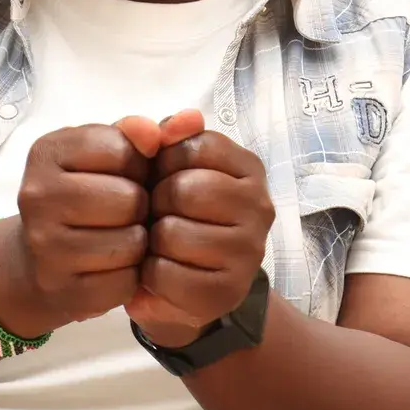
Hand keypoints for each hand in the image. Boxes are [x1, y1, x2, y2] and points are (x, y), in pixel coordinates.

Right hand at [0, 120, 156, 335]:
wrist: (41, 259)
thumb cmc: (86, 195)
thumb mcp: (106, 154)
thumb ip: (144, 132)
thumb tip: (190, 120)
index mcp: (47, 152)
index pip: (121, 148)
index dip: (137, 164)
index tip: (124, 175)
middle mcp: (37, 196)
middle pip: (128, 199)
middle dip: (140, 206)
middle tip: (127, 212)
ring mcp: (45, 246)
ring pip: (130, 242)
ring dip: (139, 242)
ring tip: (122, 237)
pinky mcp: (62, 289)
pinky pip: (125, 282)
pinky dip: (131, 276)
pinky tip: (114, 267)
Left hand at [125, 110, 276, 347]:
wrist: (180, 289)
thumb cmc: (174, 215)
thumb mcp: (166, 169)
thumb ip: (168, 136)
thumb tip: (185, 117)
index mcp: (249, 169)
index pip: (196, 145)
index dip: (164, 162)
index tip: (164, 179)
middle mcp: (260, 207)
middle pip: (185, 189)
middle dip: (156, 203)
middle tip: (159, 216)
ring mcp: (249, 253)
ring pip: (173, 234)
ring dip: (151, 241)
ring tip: (159, 245)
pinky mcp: (226, 292)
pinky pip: (166, 274)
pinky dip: (150, 275)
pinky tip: (159, 273)